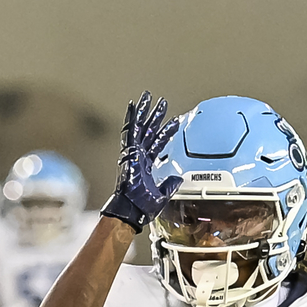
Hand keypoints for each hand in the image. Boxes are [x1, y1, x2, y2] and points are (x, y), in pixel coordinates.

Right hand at [99, 91, 182, 230]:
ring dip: (145, 112)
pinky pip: (129, 131)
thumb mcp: (162, 196)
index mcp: (145, 165)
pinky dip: (131, 117)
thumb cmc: (141, 206)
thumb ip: (170, 185)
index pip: (158, 144)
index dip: (166, 133)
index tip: (174, 122)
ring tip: (149, 97)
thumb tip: (178, 179)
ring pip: (140, 127)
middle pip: (149, 131)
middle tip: (162, 103)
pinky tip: (133, 105)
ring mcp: (133, 153)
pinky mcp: (128, 152)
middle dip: (156, 117)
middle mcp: (139, 156)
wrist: (130, 209)